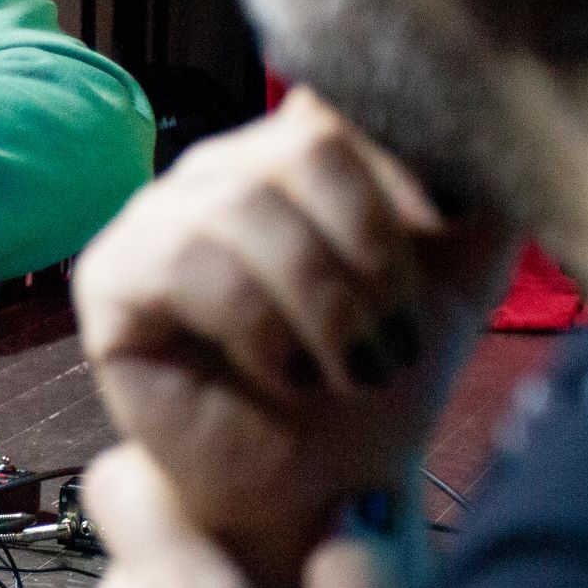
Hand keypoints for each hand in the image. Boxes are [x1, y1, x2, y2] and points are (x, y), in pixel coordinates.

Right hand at [70, 88, 511, 587]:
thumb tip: (477, 116)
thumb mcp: (458, 273)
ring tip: (350, 369)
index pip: (346, 98)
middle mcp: (222, 168)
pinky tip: (284, 374)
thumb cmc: (379, 380)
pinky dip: (258, 324)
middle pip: (305, 144)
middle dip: (371, 253)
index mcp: (296, 152)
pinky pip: (188, 260)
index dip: (405, 160)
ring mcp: (157, 216)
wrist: (321, 490)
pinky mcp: (111, 276)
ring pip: (244, 201)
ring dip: (323, 300)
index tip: (448, 228)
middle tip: (395, 340)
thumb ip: (476, 185)